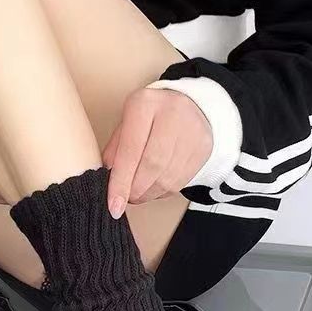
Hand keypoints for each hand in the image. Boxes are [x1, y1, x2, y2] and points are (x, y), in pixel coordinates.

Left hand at [103, 88, 211, 218]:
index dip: (120, 183)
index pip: (131, 151)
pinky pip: (180, 182)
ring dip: (148, 194)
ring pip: (167, 178)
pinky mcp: (203, 148)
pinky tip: (154, 188)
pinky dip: (162, 192)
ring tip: (137, 194)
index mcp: (145, 104)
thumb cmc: (150, 117)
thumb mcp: (126, 124)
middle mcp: (172, 114)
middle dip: (135, 190)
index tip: (114, 205)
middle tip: (125, 199)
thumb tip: (107, 181)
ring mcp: (192, 131)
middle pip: (152, 166)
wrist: (189, 105)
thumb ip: (116, 151)